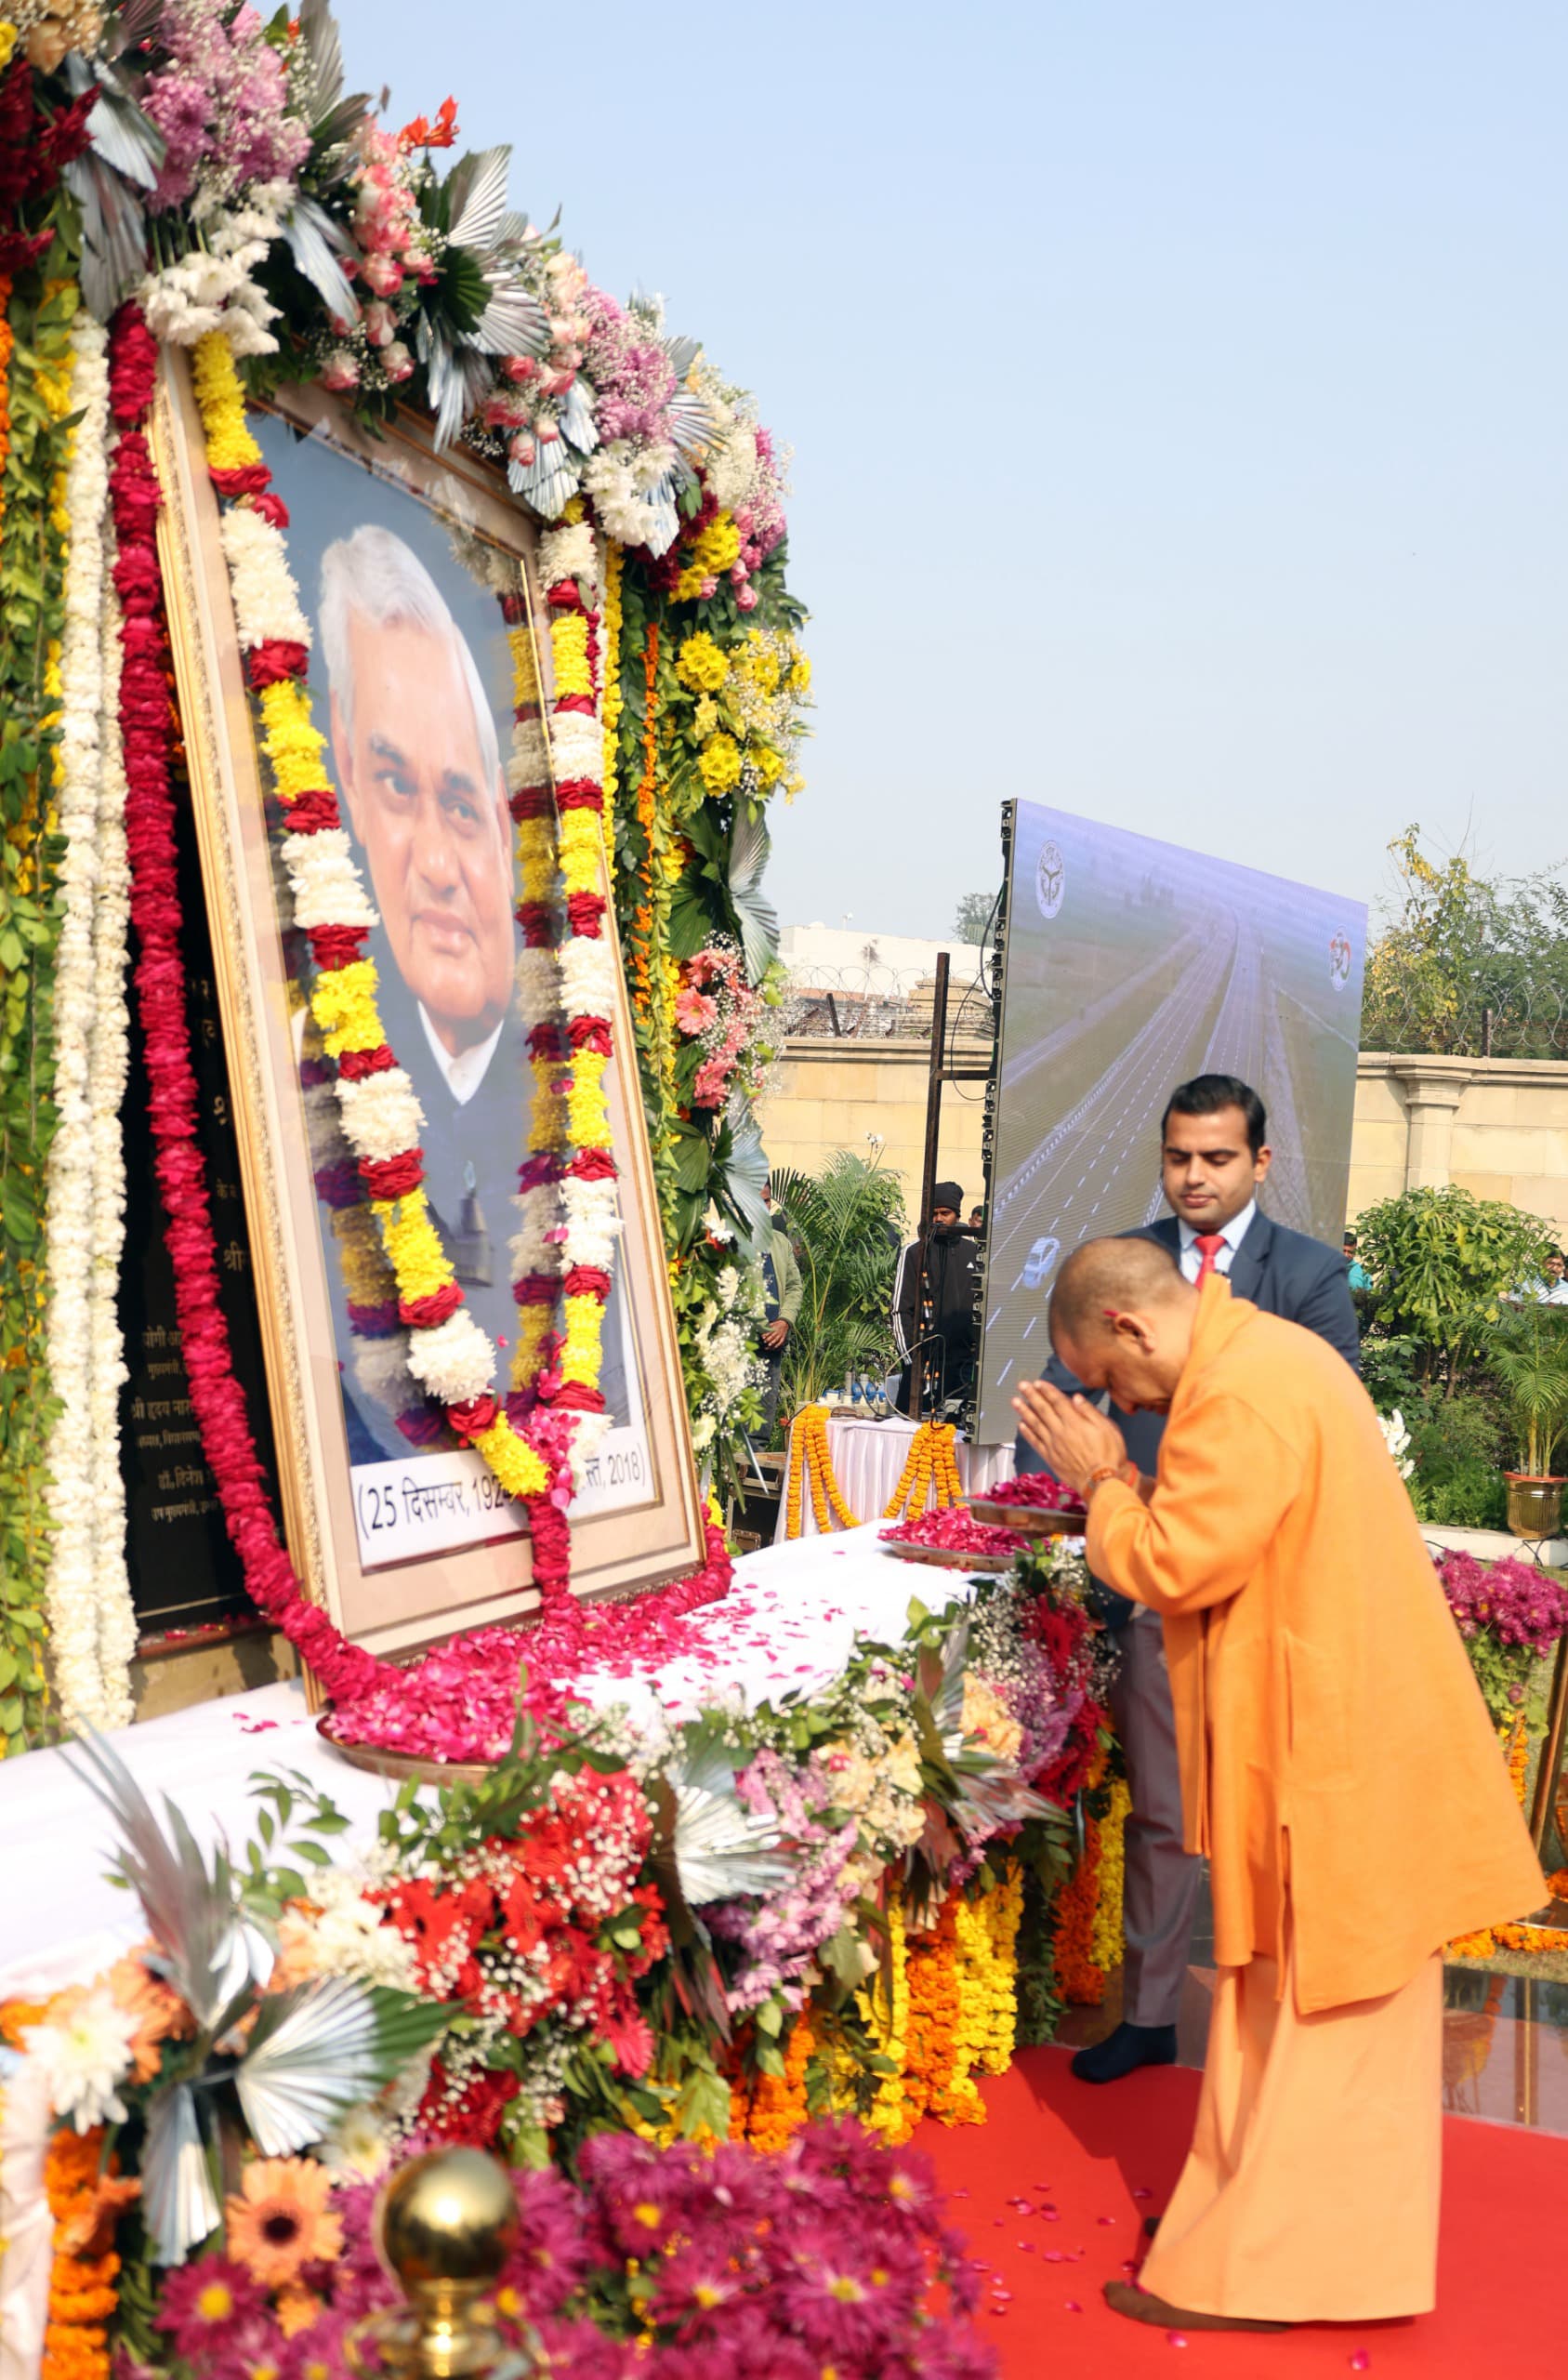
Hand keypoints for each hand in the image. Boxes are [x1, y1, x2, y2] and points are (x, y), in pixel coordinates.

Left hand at [761, 1319, 788, 1351]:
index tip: (762, 1337)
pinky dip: (778, 1345)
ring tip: (769, 1345)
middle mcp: (778, 1332)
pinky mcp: (783, 1337)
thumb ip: (769, 1325)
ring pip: (776, 1339)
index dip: (766, 1334)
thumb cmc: (778, 1323)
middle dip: (768, 1339)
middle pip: (773, 1336)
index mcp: (775, 1328)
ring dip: (772, 1342)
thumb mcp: (773, 1323)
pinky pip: (781, 1342)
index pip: (770, 1332)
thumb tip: (763, 1327)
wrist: (785, 1323)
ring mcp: (781, 1335)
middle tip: (764, 1342)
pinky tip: (775, 1347)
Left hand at [1010, 1379, 1127, 1495]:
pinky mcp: (1050, 1458)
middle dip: (1031, 1396)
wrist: (1102, 1481)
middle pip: (1043, 1410)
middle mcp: (1061, 1432)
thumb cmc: (1109, 1455)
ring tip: (1015, 1402)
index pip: (1057, 1401)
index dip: (1047, 1391)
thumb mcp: (1108, 1428)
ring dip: (1024, 1412)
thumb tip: (1076, 1398)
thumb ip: (1090, 1412)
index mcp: (1075, 1422)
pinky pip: (1035, 1442)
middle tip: (1022, 1385)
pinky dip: (1027, 1433)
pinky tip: (1021, 1426)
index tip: (1038, 1383)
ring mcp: (1053, 1445)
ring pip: (1035, 1424)